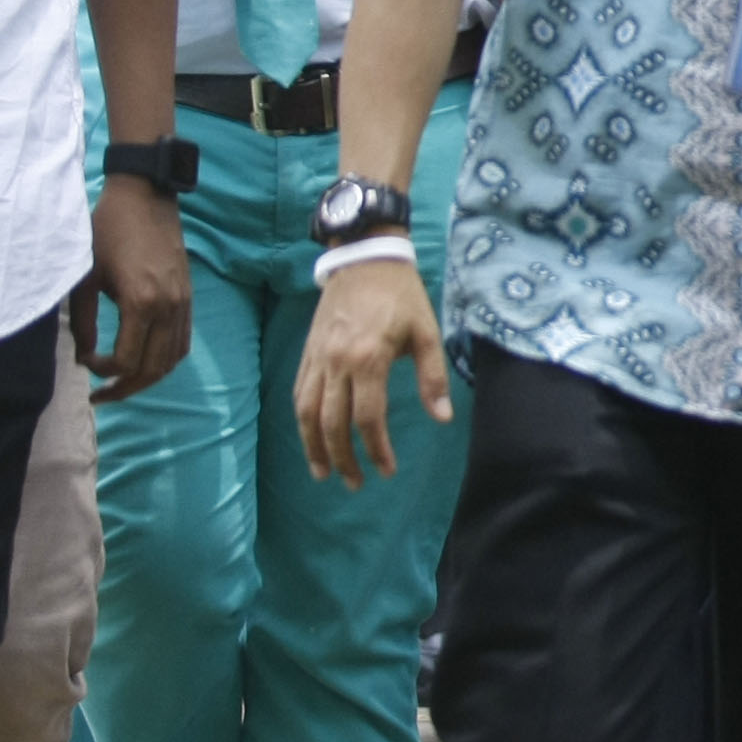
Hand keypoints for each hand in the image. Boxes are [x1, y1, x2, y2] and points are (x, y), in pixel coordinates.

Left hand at [76, 176, 193, 405]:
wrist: (145, 196)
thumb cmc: (106, 232)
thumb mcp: (85, 277)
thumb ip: (83, 322)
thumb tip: (83, 356)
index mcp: (141, 303)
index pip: (126, 361)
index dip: (102, 372)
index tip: (84, 362)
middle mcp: (168, 308)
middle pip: (152, 369)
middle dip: (125, 389)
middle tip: (100, 395)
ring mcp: (183, 304)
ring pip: (171, 360)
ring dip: (147, 379)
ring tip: (122, 385)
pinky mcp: (188, 298)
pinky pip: (182, 342)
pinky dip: (165, 360)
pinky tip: (146, 362)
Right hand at [294, 254, 451, 486]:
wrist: (364, 258)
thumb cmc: (401, 295)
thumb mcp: (426, 332)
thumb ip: (432, 377)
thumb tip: (442, 418)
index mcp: (368, 359)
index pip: (367, 418)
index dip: (376, 449)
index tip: (387, 470)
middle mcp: (336, 363)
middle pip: (332, 423)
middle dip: (342, 459)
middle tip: (356, 483)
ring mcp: (317, 358)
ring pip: (307, 413)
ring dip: (314, 447)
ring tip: (324, 473)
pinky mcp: (308, 353)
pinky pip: (299, 394)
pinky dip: (303, 421)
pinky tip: (311, 438)